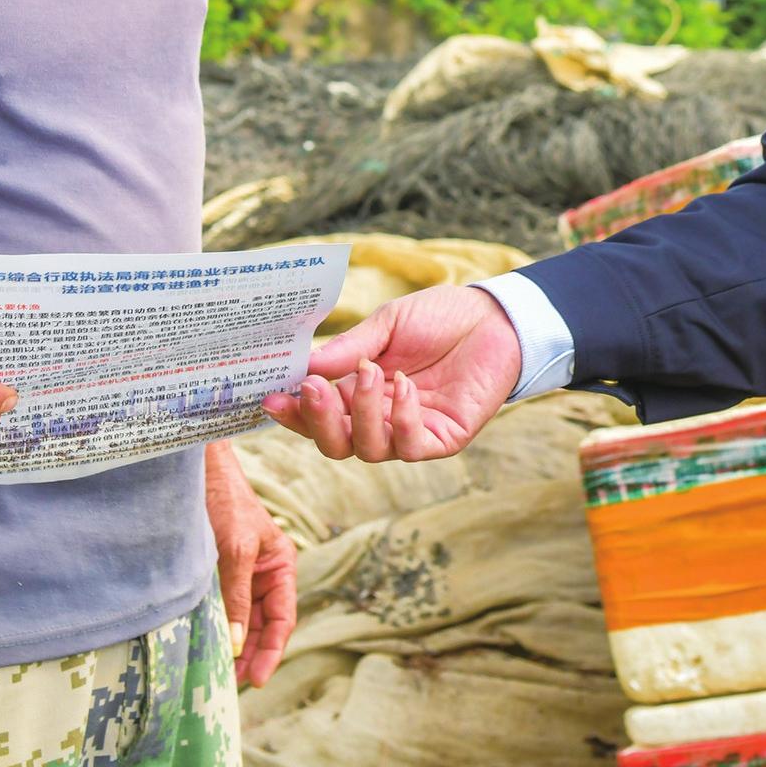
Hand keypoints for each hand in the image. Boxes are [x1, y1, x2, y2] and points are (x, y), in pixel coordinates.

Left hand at [205, 442, 295, 687]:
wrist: (199, 470)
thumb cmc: (226, 501)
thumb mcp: (235, 549)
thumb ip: (236, 596)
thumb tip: (236, 643)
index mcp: (281, 567)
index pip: (283, 619)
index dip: (272, 651)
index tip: (257, 679)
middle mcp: (264, 574)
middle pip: (262, 625)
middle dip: (251, 654)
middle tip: (232, 684)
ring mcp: (241, 574)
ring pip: (241, 620)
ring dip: (233, 644)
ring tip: (220, 672)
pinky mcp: (218, 572)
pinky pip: (222, 606)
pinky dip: (218, 626)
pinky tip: (207, 643)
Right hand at [260, 284, 520, 461]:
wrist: (494, 317)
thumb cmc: (439, 317)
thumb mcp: (387, 324)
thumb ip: (350, 347)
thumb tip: (305, 365)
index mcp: (358, 392)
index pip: (317, 415)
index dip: (293, 412)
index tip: (271, 397)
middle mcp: (379, 418)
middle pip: (335, 444)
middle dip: (318, 421)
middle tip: (313, 389)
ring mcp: (409, 432)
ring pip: (368, 448)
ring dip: (363, 412)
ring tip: (372, 371)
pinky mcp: (441, 438)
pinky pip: (409, 445)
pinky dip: (401, 418)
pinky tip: (405, 387)